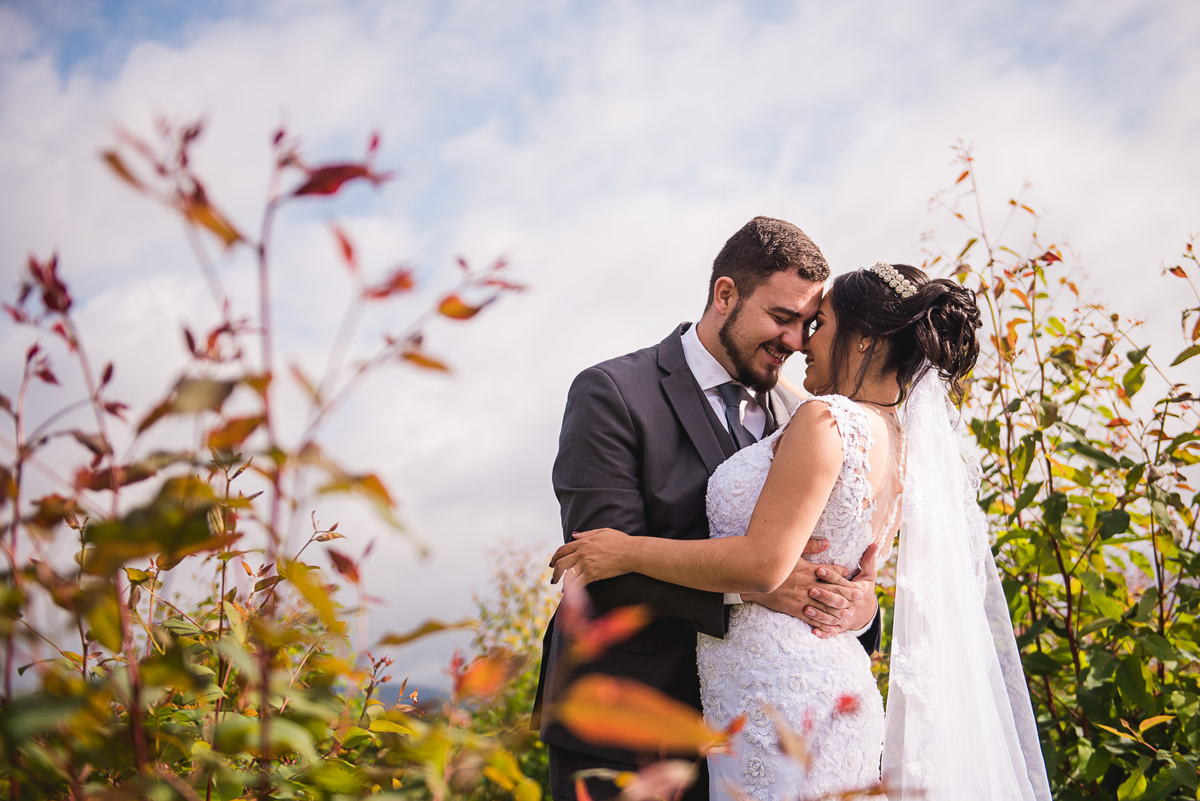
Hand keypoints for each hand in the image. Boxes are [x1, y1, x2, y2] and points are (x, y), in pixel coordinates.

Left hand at [550, 528, 633, 585]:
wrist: (631, 552)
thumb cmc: (620, 541)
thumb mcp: (602, 532)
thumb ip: (586, 534)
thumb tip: (573, 534)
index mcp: (582, 543)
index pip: (562, 550)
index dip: (555, 557)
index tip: (553, 563)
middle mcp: (581, 553)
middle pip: (560, 563)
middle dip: (554, 572)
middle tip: (554, 578)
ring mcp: (586, 564)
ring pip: (567, 575)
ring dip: (562, 583)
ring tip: (561, 588)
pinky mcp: (592, 575)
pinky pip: (577, 584)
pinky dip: (572, 590)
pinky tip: (570, 594)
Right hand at [743, 543, 879, 637]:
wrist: (755, 582)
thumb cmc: (774, 565)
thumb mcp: (792, 553)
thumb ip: (810, 546)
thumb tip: (827, 542)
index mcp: (808, 570)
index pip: (830, 572)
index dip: (842, 574)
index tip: (851, 575)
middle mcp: (808, 585)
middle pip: (833, 590)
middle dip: (847, 593)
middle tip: (860, 595)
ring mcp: (802, 599)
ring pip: (825, 606)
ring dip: (838, 610)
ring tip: (849, 612)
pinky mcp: (795, 610)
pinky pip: (812, 618)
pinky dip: (823, 623)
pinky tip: (831, 626)